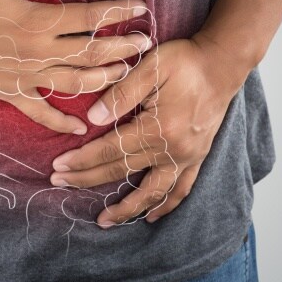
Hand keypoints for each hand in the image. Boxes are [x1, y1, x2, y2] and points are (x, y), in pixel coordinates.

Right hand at [0, 0, 151, 134]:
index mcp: (36, 20)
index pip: (89, 18)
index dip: (118, 12)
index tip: (141, 8)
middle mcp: (37, 52)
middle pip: (91, 54)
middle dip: (122, 49)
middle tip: (146, 44)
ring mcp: (26, 76)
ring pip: (75, 84)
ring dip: (104, 80)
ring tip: (126, 75)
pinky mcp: (12, 92)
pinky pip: (41, 112)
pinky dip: (61, 122)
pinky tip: (80, 128)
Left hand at [49, 31, 250, 226]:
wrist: (223, 63)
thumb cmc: (185, 61)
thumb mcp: (151, 66)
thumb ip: (121, 93)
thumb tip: (92, 119)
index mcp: (159, 127)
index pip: (110, 149)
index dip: (82, 159)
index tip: (59, 166)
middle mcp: (173, 149)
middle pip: (122, 171)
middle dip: (88, 179)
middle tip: (60, 183)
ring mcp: (188, 157)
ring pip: (152, 192)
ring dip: (127, 209)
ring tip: (104, 220)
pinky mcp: (197, 157)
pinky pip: (181, 190)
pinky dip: (165, 206)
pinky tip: (151, 216)